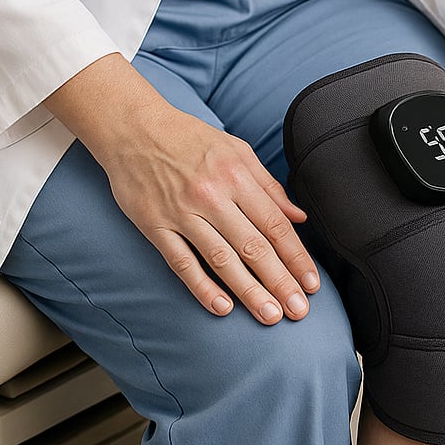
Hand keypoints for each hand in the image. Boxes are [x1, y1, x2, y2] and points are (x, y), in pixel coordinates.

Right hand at [101, 97, 320, 324]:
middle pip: (253, 246)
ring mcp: (181, 212)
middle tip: (299, 311)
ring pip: (221, 259)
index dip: (296, 256)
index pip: (274, 224)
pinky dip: (202, 287)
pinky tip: (222, 307)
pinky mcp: (155, 226)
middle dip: (280, 281)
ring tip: (270, 315)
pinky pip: (181, 262)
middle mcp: (211, 194)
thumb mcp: (235, 149)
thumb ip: (267, 185)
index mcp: (235, 174)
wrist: (133, 128)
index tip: (311, 283)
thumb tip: (299, 217)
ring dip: (249, 291)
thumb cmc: (189, 137)